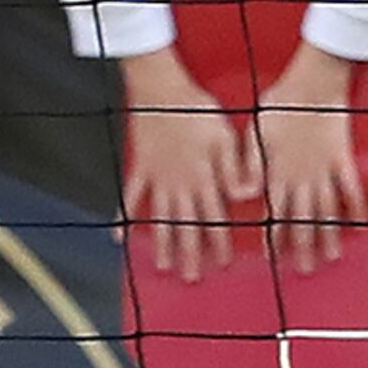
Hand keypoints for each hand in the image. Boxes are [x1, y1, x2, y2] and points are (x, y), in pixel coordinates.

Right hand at [121, 55, 261, 283]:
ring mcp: (156, 177)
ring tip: (162, 265)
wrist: (161, 89)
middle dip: (190, 253)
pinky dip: (124, 216)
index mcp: (203, 176)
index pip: (214, 217)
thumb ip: (235, 169)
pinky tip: (119, 235)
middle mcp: (179, 183)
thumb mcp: (225, 136)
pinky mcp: (139, 166)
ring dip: (162, 243)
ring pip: (160, 217)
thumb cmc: (197, 109)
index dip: (219, 241)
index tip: (222, 263)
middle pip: (186, 225)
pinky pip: (131, 196)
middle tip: (190, 278)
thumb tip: (248, 196)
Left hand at [253, 48, 367, 274]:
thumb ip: (249, 165)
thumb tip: (242, 194)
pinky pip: (353, 189)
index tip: (275, 258)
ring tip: (331, 257)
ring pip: (327, 209)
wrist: (312, 85)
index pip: (275, 211)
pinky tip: (361, 227)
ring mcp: (325, 169)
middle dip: (303, 245)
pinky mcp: (344, 159)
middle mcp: (302, 175)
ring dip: (329, 234)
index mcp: (277, 170)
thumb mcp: (254, 133)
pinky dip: (357, 208)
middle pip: (303, 217)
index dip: (275, 235)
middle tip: (305, 270)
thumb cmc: (278, 106)